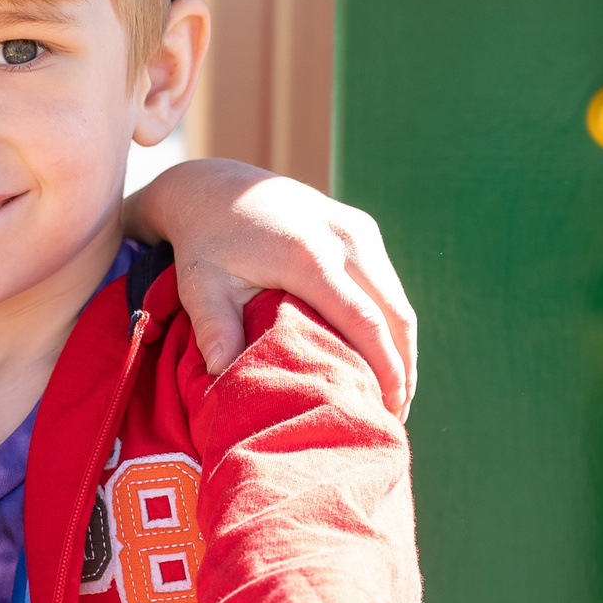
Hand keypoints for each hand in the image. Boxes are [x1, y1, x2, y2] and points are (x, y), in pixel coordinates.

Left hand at [125, 160, 417, 413]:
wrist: (214, 186)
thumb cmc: (204, 245)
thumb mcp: (199, 283)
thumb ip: (212, 326)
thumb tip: (221, 373)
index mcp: (308, 255)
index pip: (364, 320)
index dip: (385, 367)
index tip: (389, 408)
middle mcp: (343, 237)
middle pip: (395, 313)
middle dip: (403, 368)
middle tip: (394, 416)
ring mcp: (357, 229)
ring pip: (398, 299)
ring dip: (402, 348)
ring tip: (395, 395)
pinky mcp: (361, 227)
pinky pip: (388, 283)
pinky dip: (392, 322)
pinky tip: (385, 357)